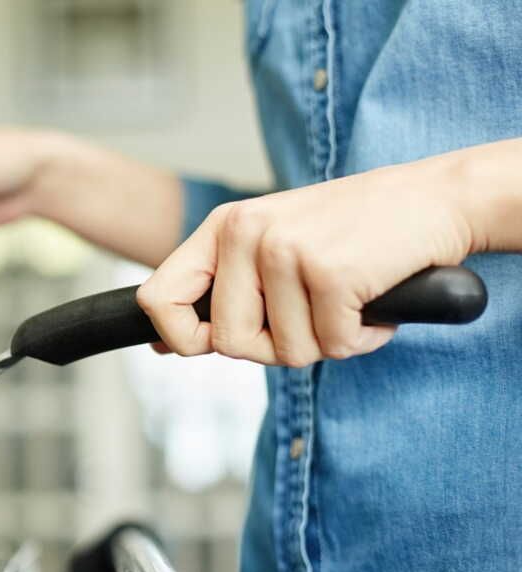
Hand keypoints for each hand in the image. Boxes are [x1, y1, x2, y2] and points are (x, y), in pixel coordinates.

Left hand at [136, 158, 476, 366]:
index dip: (179, 338)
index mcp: (223, 228)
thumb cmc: (352, 231)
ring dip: (327, 341)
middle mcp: (246, 234)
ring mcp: (286, 251)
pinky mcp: (330, 272)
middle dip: (276, 346)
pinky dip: (362, 338)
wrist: (435, 198)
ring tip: (347, 298)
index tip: (208, 345)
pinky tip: (373, 301)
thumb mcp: (270, 246)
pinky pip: (334, 347)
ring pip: (287, 351)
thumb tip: (161, 346)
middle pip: (229, 342)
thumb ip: (219, 290)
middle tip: (313, 314)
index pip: (158, 299)